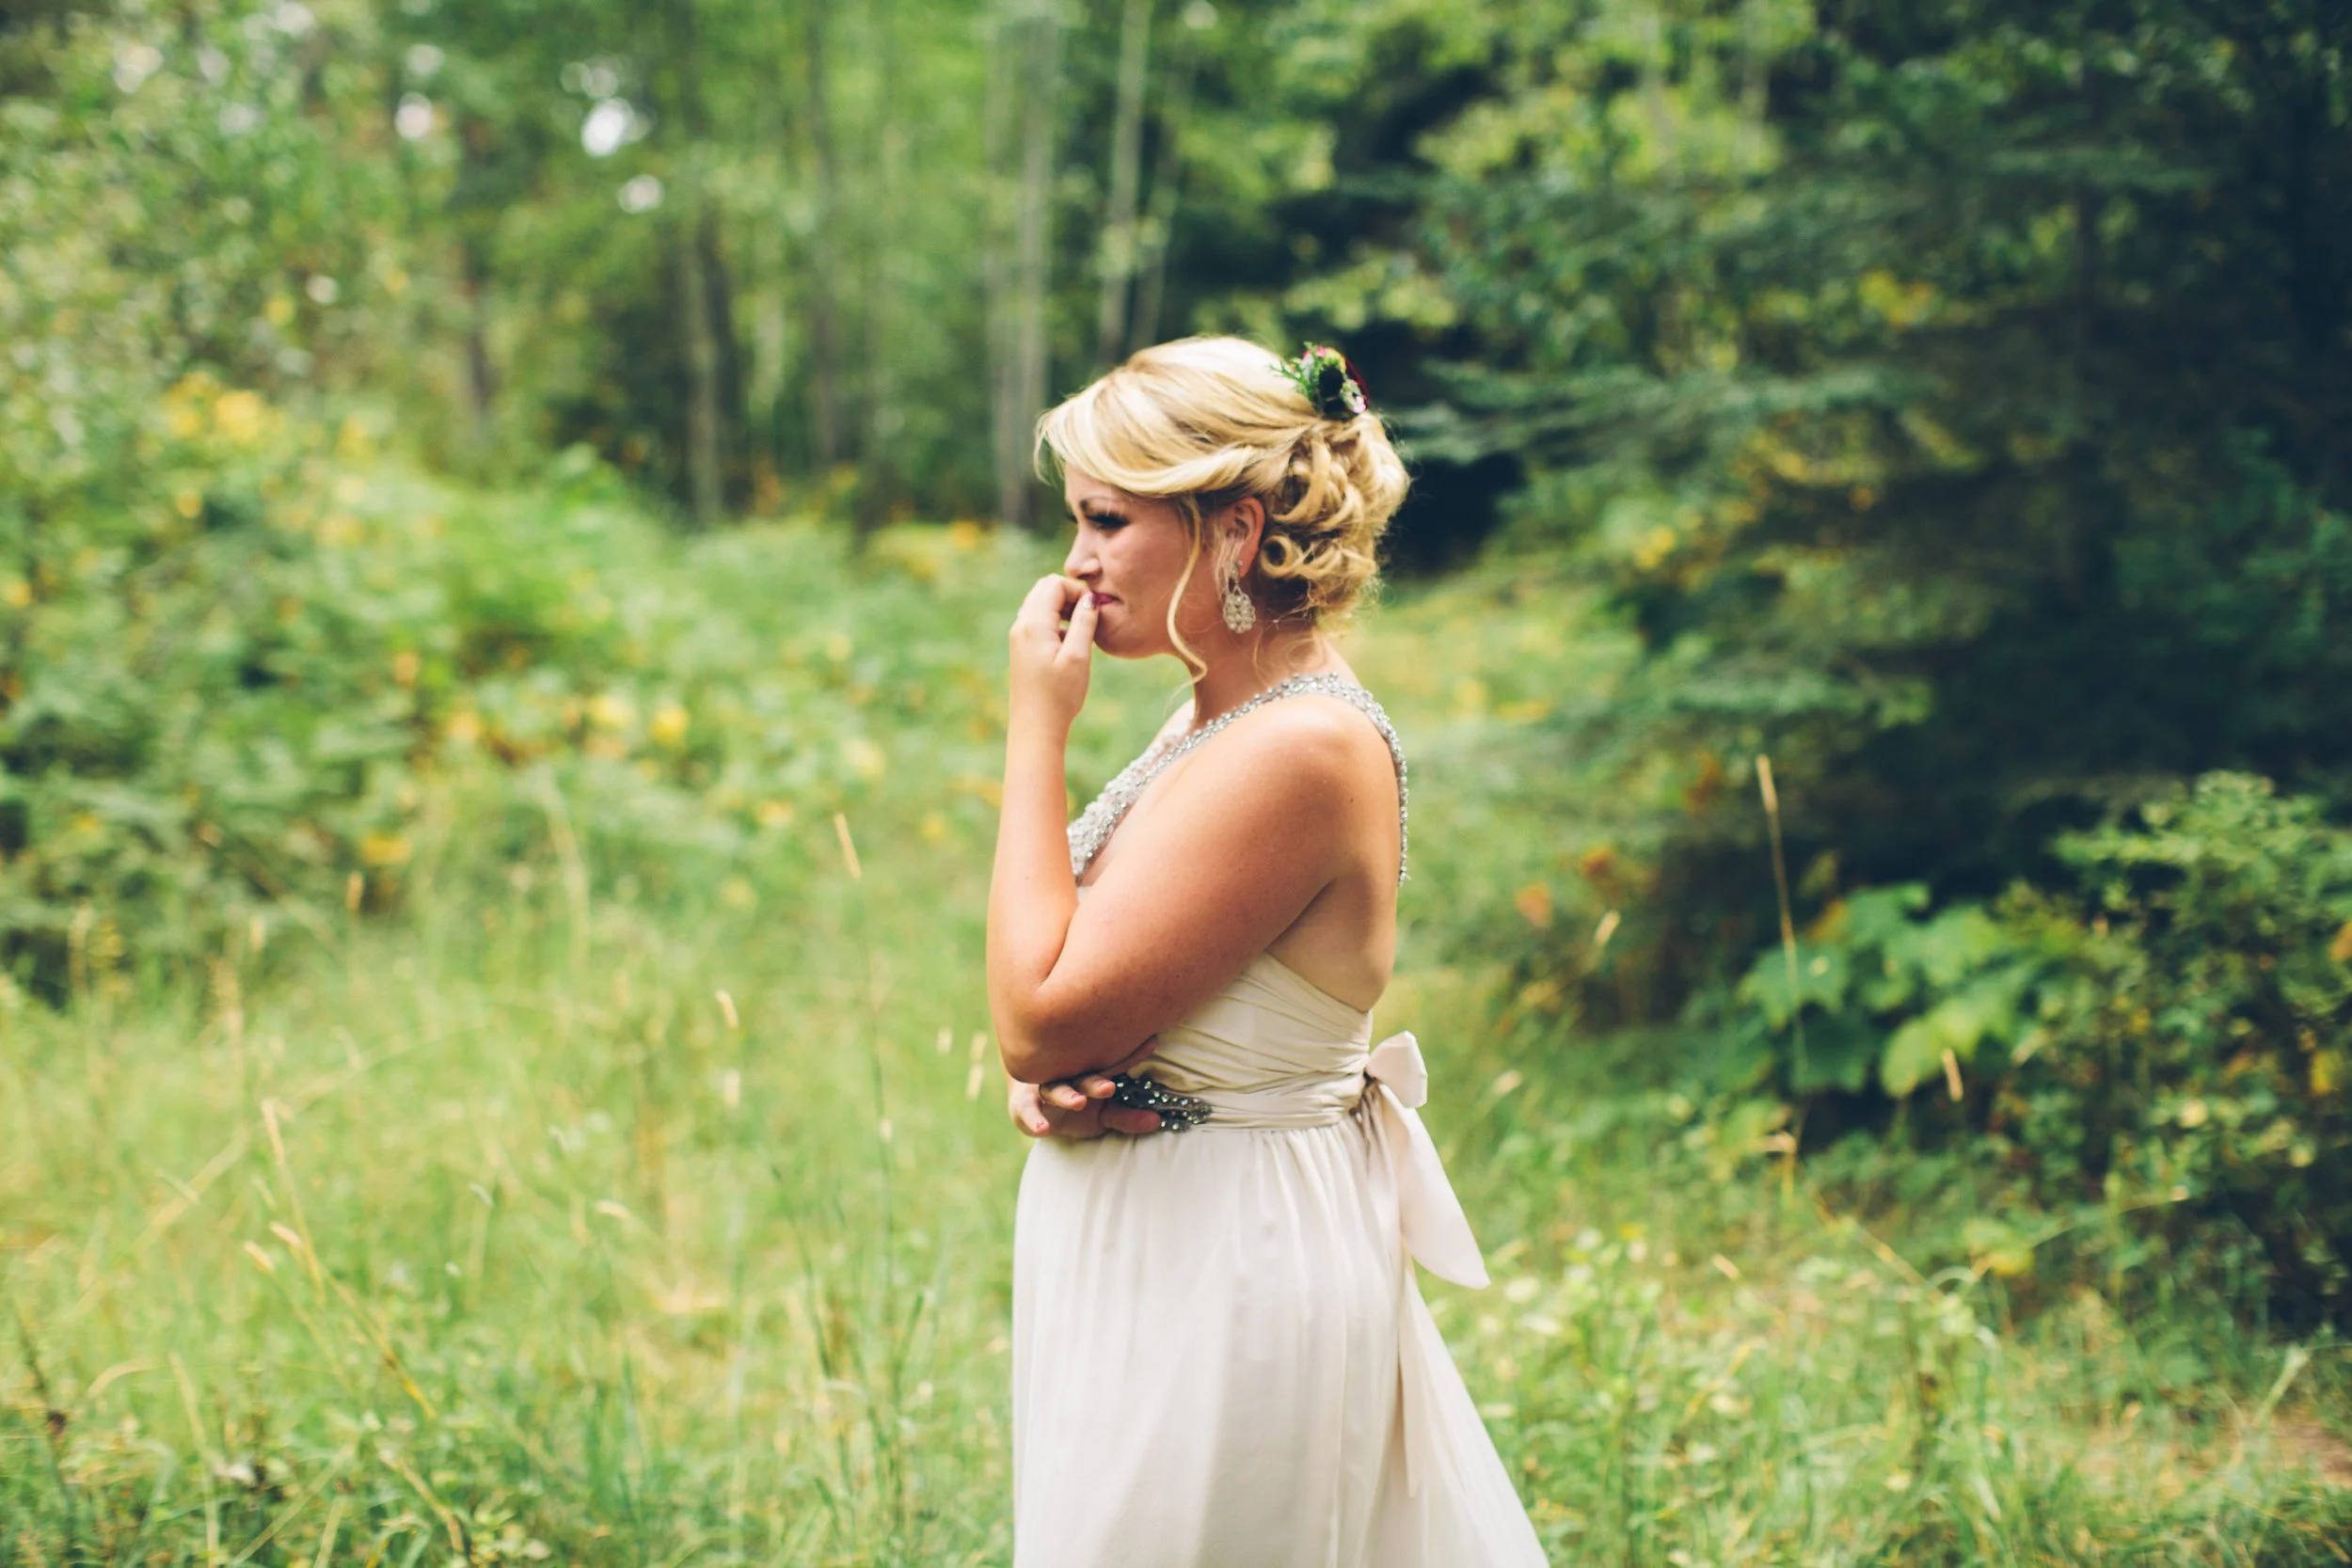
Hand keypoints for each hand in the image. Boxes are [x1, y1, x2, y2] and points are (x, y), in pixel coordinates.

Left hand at [1006, 573, 1097, 733]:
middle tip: (1089, 618)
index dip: (1078, 591)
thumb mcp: (1078, 657)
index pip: (1054, 584)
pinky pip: (1038, 621)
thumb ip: (1084, 622)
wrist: (1035, 727)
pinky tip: (1070, 644)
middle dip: (1069, 596)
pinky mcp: (1021, 649)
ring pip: (1041, 604)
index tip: (1094, 612)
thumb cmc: (1059, 695)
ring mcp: (1019, 637)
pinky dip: (1056, 622)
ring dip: (1063, 609)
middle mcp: (1021, 625)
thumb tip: (1090, 599)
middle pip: (1044, 589)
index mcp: (1033, 624)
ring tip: (1083, 631)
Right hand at [1007, 1037, 1163, 1139]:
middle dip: (1096, 1082)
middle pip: (1082, 1075)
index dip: (1129, 1055)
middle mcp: (1067, 1075)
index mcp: (1089, 1071)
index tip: (1151, 1044)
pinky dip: (1033, 1120)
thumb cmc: (1077, 1105)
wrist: (1033, 1106)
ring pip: (1055, 1088)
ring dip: (1066, 1095)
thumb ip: (1127, 1118)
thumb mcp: (1104, 1115)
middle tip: (1109, 1088)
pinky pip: (1027, 1112)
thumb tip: (1157, 1121)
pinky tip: (1042, 1129)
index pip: (1111, 1062)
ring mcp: (1045, 1089)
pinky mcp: (1024, 1106)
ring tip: (1078, 1102)